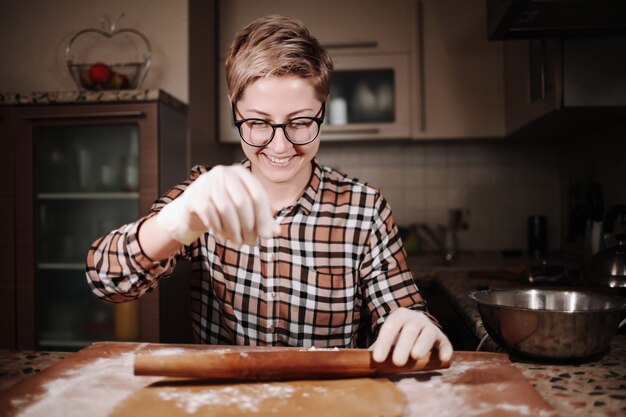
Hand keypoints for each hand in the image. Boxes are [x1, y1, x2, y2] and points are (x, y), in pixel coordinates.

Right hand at [157, 165, 280, 245]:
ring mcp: (207, 182)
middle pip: (242, 202)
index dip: (263, 217)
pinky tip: (221, 234)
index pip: (257, 194)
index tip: (266, 235)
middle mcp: (224, 173)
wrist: (194, 207)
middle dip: (248, 226)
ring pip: (226, 208)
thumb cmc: (225, 207)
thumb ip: (262, 219)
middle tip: (250, 242)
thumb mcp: (246, 211)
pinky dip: (218, 227)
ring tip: (237, 242)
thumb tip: (275, 232)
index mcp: (241, 173)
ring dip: (233, 230)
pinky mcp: (195, 195)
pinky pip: (209, 214)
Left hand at [370, 308, 452, 365]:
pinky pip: (445, 344)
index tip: (378, 359)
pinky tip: (443, 359)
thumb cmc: (398, 336)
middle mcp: (416, 319)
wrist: (419, 328)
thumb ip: (377, 348)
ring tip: (415, 356)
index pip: (390, 327)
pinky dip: (445, 351)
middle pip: (410, 329)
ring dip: (422, 345)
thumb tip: (361, 361)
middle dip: (403, 345)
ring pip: (428, 333)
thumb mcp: (387, 338)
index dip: (384, 343)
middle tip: (397, 362)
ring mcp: (431, 327)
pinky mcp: (443, 339)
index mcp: (399, 316)